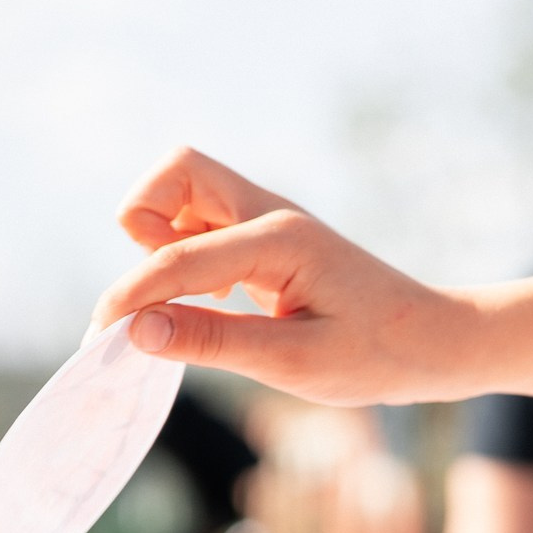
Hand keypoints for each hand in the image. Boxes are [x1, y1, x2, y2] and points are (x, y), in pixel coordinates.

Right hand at [95, 147, 477, 404]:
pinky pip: (202, 222)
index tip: (100, 346)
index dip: (130, 298)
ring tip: (180, 298)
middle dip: (142, 220)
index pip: (178, 255)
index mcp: (282, 239)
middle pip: (180, 170)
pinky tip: (205, 303)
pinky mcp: (265, 240)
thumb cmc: (376, 355)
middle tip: (152, 289)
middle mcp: (272, 215)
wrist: (433, 341)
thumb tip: (134, 331)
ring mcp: (268, 222)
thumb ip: (212, 341)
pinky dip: (181, 252)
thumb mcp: (295, 363)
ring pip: (187, 189)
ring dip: (160, 234)